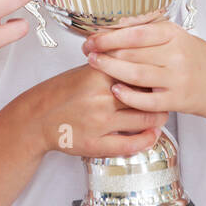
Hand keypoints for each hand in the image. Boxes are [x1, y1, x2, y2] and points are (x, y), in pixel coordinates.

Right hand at [28, 64, 166, 157]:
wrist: (38, 118)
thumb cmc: (63, 93)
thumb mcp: (86, 71)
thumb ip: (113, 66)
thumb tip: (145, 61)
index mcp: (98, 75)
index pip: (139, 70)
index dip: (155, 72)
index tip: (163, 73)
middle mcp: (100, 98)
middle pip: (146, 95)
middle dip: (162, 95)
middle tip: (167, 95)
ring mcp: (99, 122)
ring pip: (144, 120)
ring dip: (159, 117)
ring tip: (162, 114)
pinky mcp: (95, 144)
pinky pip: (130, 144)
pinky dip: (147, 140)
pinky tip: (152, 135)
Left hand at [82, 22, 205, 119]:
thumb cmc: (196, 59)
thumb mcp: (178, 37)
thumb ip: (151, 31)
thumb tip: (115, 26)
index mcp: (175, 35)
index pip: (136, 33)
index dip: (110, 35)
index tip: (93, 37)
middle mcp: (177, 55)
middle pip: (132, 52)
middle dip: (105, 51)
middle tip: (88, 50)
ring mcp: (177, 79)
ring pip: (136, 74)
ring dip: (111, 69)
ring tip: (95, 64)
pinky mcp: (176, 100)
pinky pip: (146, 100)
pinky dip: (128, 95)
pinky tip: (115, 90)